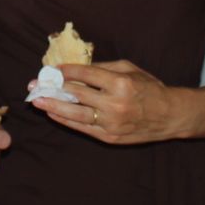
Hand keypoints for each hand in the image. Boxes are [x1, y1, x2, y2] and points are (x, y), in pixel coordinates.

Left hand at [34, 61, 180, 144]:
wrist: (169, 116)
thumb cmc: (149, 88)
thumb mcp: (130, 69)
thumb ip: (103, 68)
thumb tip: (76, 68)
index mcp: (120, 83)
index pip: (86, 74)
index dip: (66, 71)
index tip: (52, 69)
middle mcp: (114, 103)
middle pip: (77, 94)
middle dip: (53, 88)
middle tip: (35, 84)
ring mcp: (111, 122)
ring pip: (76, 113)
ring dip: (53, 106)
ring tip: (37, 101)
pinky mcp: (109, 137)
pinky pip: (83, 127)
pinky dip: (66, 120)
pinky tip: (54, 113)